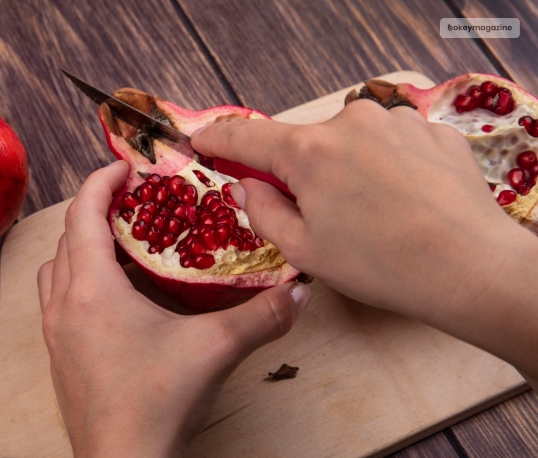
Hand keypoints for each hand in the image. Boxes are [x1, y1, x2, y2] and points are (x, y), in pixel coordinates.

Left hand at [37, 161, 310, 456]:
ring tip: (121, 244)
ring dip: (82, 246)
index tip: (126, 166)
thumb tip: (300, 289)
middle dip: (96, 210)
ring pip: (56, 270)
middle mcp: (63, 305)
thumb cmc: (156, 403)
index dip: (102, 181)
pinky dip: (79, 281)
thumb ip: (262, 315)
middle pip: (68, 237)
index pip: (83, 213)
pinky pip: (59, 300)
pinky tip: (114, 298)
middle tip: (133, 202)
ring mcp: (56, 334)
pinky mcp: (60, 357)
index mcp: (91, 289)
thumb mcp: (215, 350)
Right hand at [192, 100, 537, 380]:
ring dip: (345, 169)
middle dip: (300, 172)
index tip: (201, 140)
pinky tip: (401, 202)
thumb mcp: (304, 250)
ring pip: (349, 141)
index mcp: (308, 151)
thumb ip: (263, 210)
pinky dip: (384, 167)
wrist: (471, 268)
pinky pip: (390, 143)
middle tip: (315, 215)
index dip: (218, 139)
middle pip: (304, 142)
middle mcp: (350, 121)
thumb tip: (247, 185)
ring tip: (370, 215)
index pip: (246, 136)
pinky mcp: (432, 130)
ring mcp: (396, 121)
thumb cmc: (379, 266)